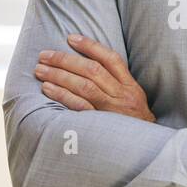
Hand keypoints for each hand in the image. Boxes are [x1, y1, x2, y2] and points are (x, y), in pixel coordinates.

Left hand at [34, 34, 153, 121]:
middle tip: (44, 55)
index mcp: (130, 86)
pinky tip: (48, 88)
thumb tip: (88, 64)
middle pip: (92, 70)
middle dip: (65, 60)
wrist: (146, 148)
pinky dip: (62, 95)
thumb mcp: (133, 99)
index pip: (111, 59)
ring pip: (84, 86)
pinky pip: (79, 107)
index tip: (70, 38)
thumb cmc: (134, 122)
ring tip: (40, 70)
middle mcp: (121, 95)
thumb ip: (117, 82)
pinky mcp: (100, 125)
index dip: (90, 46)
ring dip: (59, 75)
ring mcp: (111, 110)